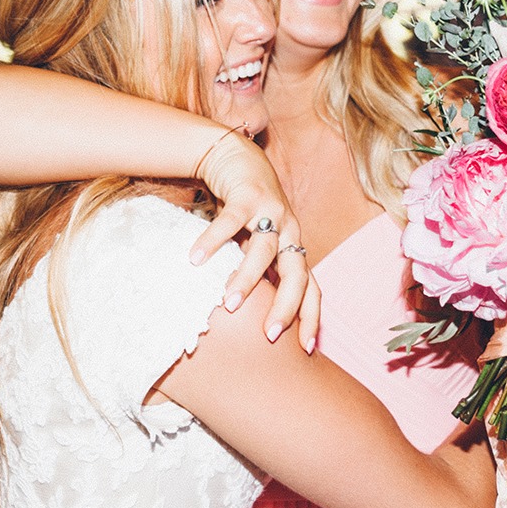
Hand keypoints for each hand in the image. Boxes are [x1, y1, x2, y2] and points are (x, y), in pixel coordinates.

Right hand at [188, 131, 320, 351]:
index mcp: (294, 247)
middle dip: (286, 306)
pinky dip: (212, 240)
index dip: (311, 317)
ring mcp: (271, 212)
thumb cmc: (248, 210)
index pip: (311, 288)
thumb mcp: (257, 244)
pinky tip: (195, 259)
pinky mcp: (247, 195)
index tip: (306, 349)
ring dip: (247, 279)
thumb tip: (248, 316)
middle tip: (271, 335)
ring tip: (228, 303)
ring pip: (264, 250)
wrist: (239, 158)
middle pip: (296, 273)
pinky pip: (229, 221)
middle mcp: (289, 232)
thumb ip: (258, 273)